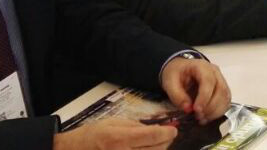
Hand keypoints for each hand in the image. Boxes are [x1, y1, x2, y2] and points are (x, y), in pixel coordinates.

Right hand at [52, 117, 176, 149]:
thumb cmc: (93, 135)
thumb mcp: (113, 122)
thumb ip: (135, 125)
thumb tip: (155, 129)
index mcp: (120, 138)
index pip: (153, 136)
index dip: (167, 132)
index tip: (173, 129)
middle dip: (165, 142)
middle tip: (166, 136)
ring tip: (157, 144)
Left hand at [159, 57, 230, 124]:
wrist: (181, 70)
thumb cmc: (176, 73)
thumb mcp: (170, 82)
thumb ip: (177, 95)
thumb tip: (188, 108)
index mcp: (202, 66)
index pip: (209, 81)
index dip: (204, 97)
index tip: (196, 109)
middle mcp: (215, 73)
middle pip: (221, 90)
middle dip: (210, 107)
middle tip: (198, 116)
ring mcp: (220, 81)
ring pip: (225, 98)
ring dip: (215, 112)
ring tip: (201, 118)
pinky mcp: (222, 91)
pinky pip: (225, 103)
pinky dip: (218, 113)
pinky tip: (207, 117)